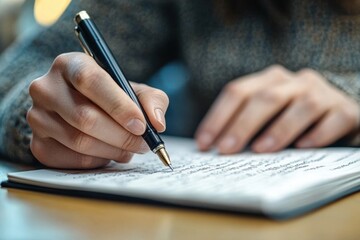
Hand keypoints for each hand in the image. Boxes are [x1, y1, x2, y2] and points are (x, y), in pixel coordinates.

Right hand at [27, 52, 168, 168]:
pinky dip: (98, 161)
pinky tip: (108, 154)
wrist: (77, 109)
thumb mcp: (133, 90)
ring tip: (129, 149)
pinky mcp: (38, 144)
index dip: (119, 106)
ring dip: (113, 151)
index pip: (91, 81)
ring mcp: (37, 117)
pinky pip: (72, 159)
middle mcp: (46, 88)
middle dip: (122, 135)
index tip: (141, 125)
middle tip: (143, 144)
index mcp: (70, 64)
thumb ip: (152, 100)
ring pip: (80, 141)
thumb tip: (157, 123)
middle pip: (85, 117)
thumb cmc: (109, 98)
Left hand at [195, 65, 359, 153]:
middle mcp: (294, 82)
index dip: (217, 117)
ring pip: (300, 105)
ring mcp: (321, 93)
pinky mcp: (345, 110)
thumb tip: (215, 148)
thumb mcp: (266, 115)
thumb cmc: (291, 118)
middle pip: (265, 98)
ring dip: (278, 129)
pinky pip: (333, 120)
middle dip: (242, 125)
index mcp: (268, 80)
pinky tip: (303, 148)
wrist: (338, 112)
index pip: (237, 92)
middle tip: (225, 150)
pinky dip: (318, 134)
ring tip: (260, 150)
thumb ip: (245, 124)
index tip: (204, 144)